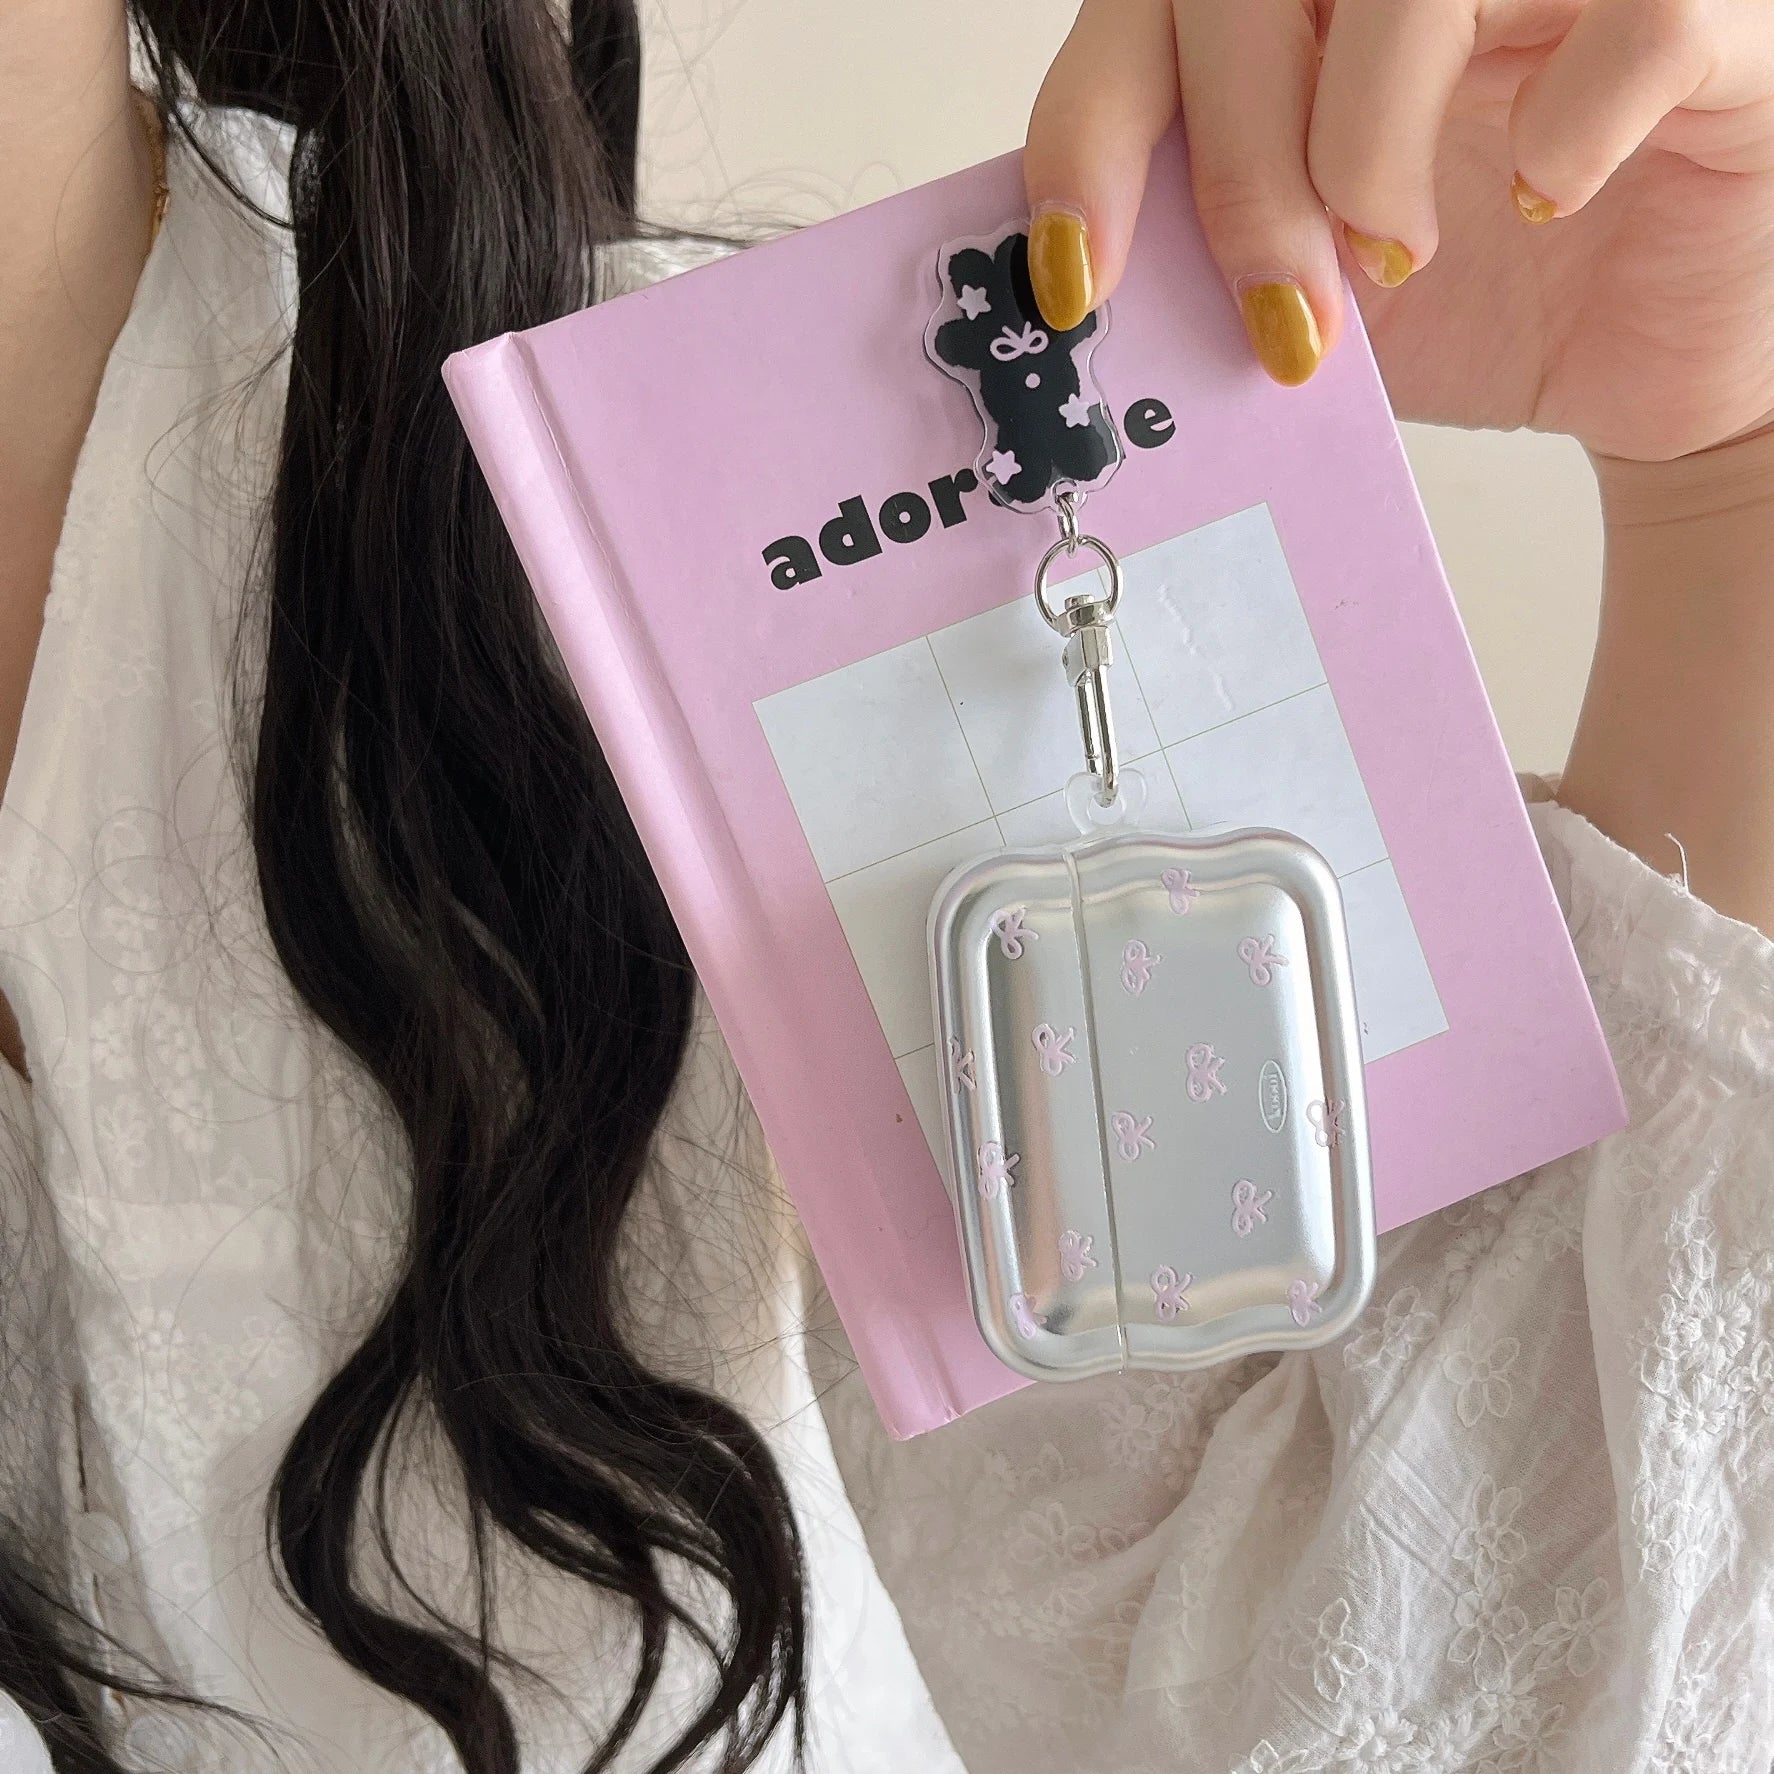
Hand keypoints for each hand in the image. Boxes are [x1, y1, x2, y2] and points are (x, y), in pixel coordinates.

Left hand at [1024, 0, 1773, 461]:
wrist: (1650, 363)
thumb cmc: (1485, 310)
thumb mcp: (1307, 299)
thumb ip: (1202, 263)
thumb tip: (1076, 297)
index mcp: (1308, 14)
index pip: (1155, 7)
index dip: (1092, 126)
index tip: (1078, 276)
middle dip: (1236, 164)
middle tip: (1277, 306)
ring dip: (1368, 145)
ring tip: (1400, 256)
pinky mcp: (1710, 5)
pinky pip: (1633, 18)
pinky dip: (1564, 127)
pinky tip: (1547, 199)